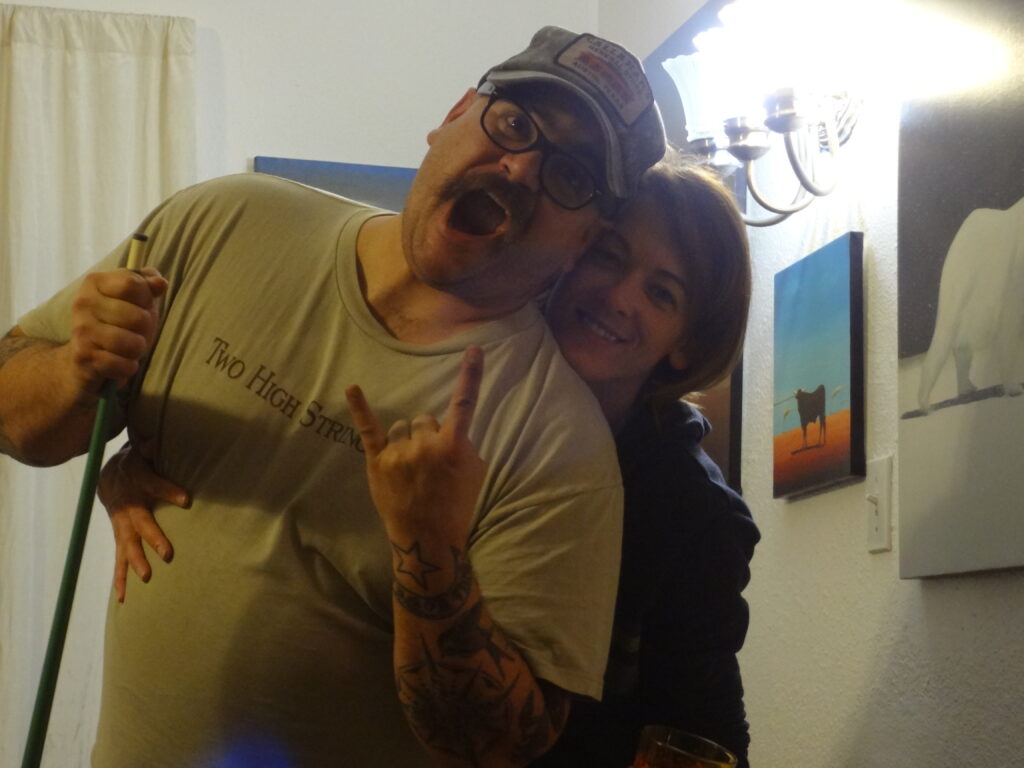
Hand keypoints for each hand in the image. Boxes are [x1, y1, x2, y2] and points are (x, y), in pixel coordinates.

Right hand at [69, 266, 167, 390]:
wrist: (84, 356)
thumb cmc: (117, 321)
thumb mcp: (135, 297)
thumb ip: (148, 283)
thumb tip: (160, 283)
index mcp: (95, 282)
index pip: (133, 285)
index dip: (146, 298)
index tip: (138, 305)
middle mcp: (83, 303)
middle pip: (138, 318)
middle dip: (145, 329)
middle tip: (134, 331)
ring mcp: (81, 330)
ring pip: (133, 344)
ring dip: (138, 349)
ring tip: (130, 347)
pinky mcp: (83, 357)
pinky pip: (123, 365)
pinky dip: (128, 367)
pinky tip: (120, 362)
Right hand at [98, 440, 188, 602]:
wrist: (109, 478)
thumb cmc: (136, 464)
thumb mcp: (143, 452)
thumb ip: (150, 448)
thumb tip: (156, 438)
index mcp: (138, 483)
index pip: (155, 486)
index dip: (169, 491)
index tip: (187, 500)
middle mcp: (128, 508)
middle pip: (141, 524)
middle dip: (154, 539)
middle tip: (168, 555)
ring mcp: (122, 526)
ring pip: (127, 547)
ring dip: (136, 563)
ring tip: (147, 578)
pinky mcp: (120, 538)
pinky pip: (119, 560)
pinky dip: (120, 579)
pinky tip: (125, 597)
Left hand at [345, 346, 486, 548]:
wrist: (427, 539)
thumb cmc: (456, 506)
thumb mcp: (475, 473)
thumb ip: (464, 445)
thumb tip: (450, 430)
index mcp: (454, 446)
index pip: (465, 403)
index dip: (471, 374)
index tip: (474, 349)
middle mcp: (426, 444)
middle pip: (425, 419)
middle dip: (428, 435)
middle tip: (429, 464)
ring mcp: (399, 452)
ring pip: (402, 427)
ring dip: (406, 440)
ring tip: (410, 469)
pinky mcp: (378, 462)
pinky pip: (368, 429)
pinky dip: (360, 407)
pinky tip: (352, 388)